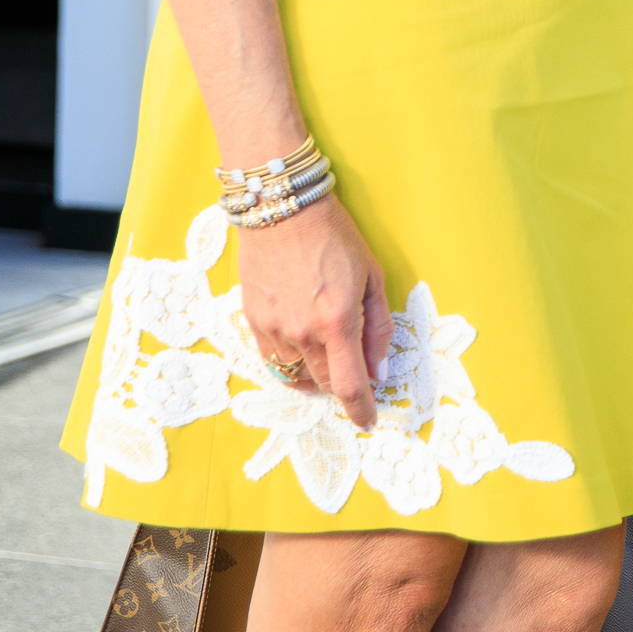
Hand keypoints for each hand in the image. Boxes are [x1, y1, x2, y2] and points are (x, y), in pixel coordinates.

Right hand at [236, 194, 391, 428]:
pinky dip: (291, 363)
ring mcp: (273, 330)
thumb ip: (378, 329)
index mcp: (337, 322)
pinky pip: (273, 361)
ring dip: (316, 375)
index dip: (361, 410)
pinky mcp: (252, 322)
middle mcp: (302, 333)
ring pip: (297, 376)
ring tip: (327, 355)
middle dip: (342, 386)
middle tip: (353, 370)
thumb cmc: (335, 237)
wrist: (282, 209)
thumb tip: (379, 372)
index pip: (350, 385)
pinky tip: (301, 346)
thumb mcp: (372, 277)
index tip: (368, 422)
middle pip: (324, 384)